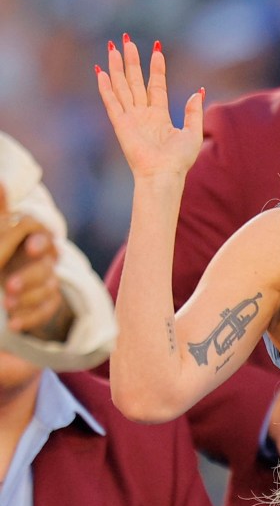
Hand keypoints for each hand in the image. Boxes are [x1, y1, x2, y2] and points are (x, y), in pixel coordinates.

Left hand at [0, 189, 70, 338]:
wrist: (5, 288)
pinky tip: (13, 324)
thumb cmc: (4, 255)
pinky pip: (48, 311)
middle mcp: (44, 259)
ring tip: (6, 305)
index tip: (31, 247)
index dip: (40, 240)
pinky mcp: (48, 303)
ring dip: (28, 298)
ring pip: (49, 289)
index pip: (44, 235)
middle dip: (30, 276)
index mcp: (31, 239)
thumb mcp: (0, 236)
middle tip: (9, 286)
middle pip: (48, 266)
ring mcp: (48, 282)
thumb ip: (1, 212)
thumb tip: (1, 182)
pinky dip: (30, 318)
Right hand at [95, 35, 203, 179]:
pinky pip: (111, 102)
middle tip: (126, 39)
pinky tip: (101, 71)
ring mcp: (130, 118)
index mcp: (159, 115)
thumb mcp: (192, 132)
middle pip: (134, 81)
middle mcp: (143, 114)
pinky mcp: (121, 124)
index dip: (155, 67)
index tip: (156, 48)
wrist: (164, 174)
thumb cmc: (179, 160)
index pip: (155, 84)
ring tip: (113, 47)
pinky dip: (105, 87)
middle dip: (131, 60)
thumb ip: (193, 112)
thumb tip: (197, 92)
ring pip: (121, 86)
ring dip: (116, 67)